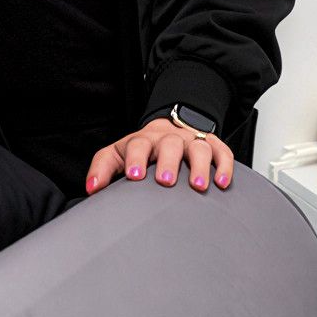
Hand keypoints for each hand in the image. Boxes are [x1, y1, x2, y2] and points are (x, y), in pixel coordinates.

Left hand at [85, 116, 233, 196]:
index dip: (135, 158)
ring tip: (197, 186)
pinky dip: (224, 166)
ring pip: (199, 147)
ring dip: (200, 166)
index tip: (134, 176)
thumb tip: (92, 187)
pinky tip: (221, 183)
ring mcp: (192, 141)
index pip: (138, 144)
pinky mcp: (213, 145)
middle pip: (170, 144)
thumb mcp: (118, 154)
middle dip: (168, 162)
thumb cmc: (142, 149)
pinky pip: (222, 152)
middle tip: (165, 181)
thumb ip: (103, 168)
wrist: (168, 129)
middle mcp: (169, 139)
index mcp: (144, 140)